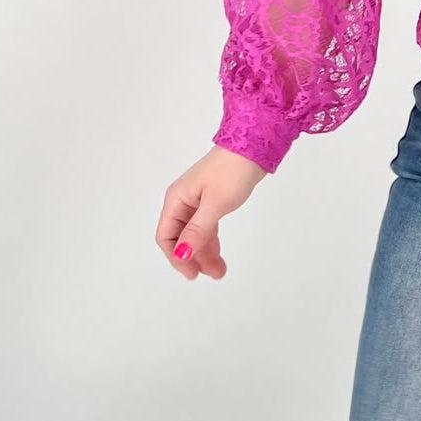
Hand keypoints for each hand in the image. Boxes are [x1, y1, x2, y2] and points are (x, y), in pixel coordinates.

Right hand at [155, 145, 267, 280]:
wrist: (254, 145)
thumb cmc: (232, 172)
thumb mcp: (215, 204)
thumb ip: (197, 231)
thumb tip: (181, 255)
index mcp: (177, 199)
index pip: (166, 236)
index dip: (176, 257)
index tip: (192, 273)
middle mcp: (184, 200)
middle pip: (181, 237)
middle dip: (193, 258)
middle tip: (212, 275)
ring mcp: (199, 200)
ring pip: (195, 234)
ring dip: (205, 253)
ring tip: (220, 271)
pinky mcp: (213, 199)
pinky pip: (206, 226)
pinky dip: (211, 240)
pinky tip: (218, 255)